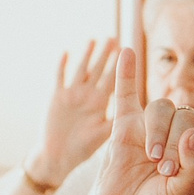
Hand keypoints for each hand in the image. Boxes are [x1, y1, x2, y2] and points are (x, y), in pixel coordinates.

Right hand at [28, 39, 117, 184]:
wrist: (58, 156)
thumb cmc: (83, 147)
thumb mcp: (103, 134)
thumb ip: (116, 122)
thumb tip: (136, 115)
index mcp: (101, 102)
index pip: (113, 80)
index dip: (119, 66)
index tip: (127, 50)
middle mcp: (87, 95)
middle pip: (98, 70)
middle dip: (105, 55)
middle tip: (113, 38)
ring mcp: (72, 94)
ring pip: (80, 70)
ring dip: (86, 55)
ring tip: (93, 40)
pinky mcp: (56, 98)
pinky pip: (59, 78)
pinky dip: (62, 66)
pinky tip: (66, 52)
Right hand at [73, 46, 193, 194]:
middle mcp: (180, 135)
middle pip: (187, 113)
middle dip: (177, 140)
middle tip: (165, 171)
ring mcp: (151, 130)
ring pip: (161, 108)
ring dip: (157, 133)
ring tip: (151, 162)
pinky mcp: (123, 131)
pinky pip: (126, 94)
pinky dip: (126, 74)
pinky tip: (125, 50)